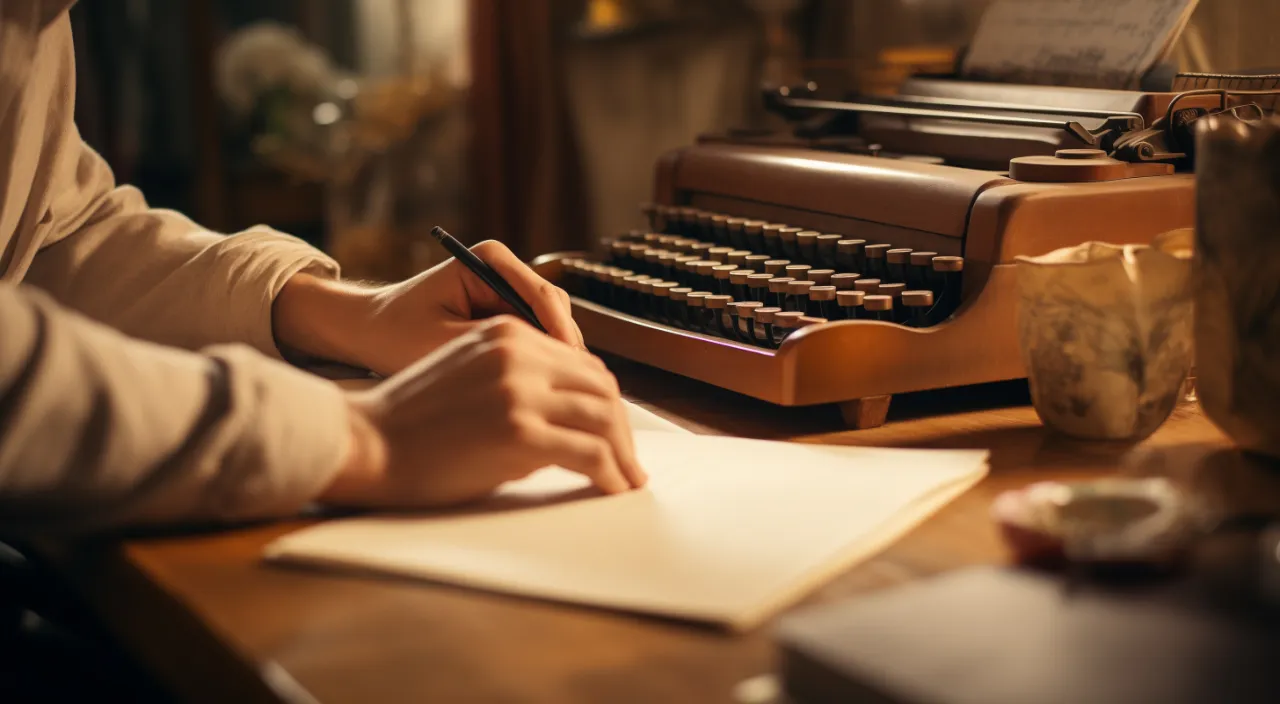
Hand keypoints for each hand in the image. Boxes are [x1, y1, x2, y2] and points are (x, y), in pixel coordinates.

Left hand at [274, 240, 584, 375]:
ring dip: (555, 361)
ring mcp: (506, 290)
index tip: (572, 374)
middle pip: (555, 311)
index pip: (543, 298)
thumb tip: (547, 369)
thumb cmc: (393, 333)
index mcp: (490, 259)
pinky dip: (539, 365)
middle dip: (564, 352)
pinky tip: (542, 397)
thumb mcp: (445, 343)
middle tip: (576, 394)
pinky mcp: (503, 312)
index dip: (562, 339)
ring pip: (550, 327)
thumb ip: (496, 350)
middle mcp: (505, 269)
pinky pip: (534, 338)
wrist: (364, 330)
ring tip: (562, 401)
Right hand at [321, 316, 644, 508]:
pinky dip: (611, 475)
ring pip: (604, 418)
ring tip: (627, 481)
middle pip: (601, 386)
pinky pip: (590, 453)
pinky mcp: (521, 432)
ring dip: (623, 454)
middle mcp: (520, 354)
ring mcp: (522, 391)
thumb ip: (517, 380)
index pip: (581, 363)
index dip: (604, 401)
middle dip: (622, 428)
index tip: (613, 431)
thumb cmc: (410, 421)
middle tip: (629, 462)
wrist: (366, 442)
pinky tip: (613, 490)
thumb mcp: (468, 373)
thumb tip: (568, 420)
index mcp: (507, 334)